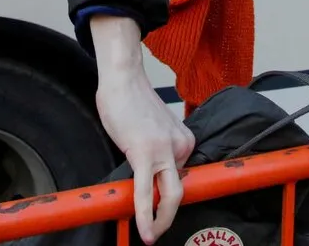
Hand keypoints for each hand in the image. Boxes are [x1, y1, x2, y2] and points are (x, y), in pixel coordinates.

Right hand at [91, 16, 194, 244]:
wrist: (123, 79)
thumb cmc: (132, 102)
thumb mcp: (154, 130)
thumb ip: (158, 151)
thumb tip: (150, 174)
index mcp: (185, 142)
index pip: (181, 178)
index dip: (170, 199)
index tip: (162, 213)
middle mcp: (181, 146)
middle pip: (182, 192)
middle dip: (170, 217)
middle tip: (157, 233)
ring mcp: (165, 150)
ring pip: (170, 195)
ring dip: (160, 221)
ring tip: (150, 236)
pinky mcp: (145, 152)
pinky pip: (146, 191)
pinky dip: (145, 214)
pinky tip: (142, 230)